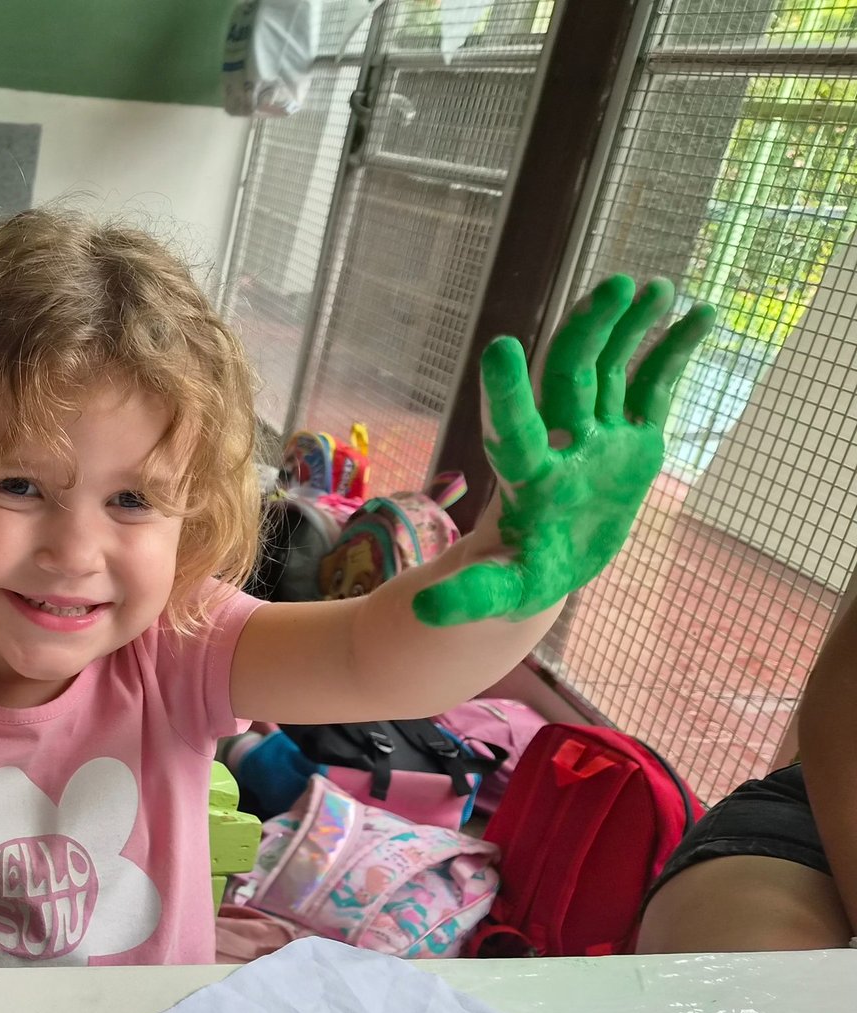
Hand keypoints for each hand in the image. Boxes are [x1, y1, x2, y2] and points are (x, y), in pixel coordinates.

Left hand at [414, 275, 715, 626]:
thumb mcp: (498, 591)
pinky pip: (654, 385)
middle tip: (612, 289)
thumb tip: (424, 611)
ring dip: (630, 328)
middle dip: (589, 333)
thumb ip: (470, 595)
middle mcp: (561, 441)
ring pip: (612, 368)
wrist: (545, 559)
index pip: (512, 429)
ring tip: (657, 289)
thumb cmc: (516, 574)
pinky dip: (675, 352)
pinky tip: (702, 315)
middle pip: (571, 378)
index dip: (508, 393)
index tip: (501, 348)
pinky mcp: (632, 434)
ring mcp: (599, 432)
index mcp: (527, 476)